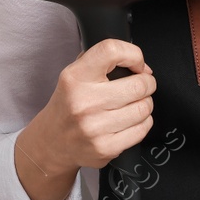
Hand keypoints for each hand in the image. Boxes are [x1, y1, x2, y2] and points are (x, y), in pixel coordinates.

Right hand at [15, 38, 155, 199]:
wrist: (52, 141)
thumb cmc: (69, 104)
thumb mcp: (74, 74)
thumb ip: (101, 61)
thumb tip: (140, 66)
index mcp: (76, 77)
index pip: (111, 51)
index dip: (133, 54)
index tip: (137, 64)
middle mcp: (85, 102)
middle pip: (139, 85)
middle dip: (147, 83)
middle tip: (142, 85)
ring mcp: (95, 128)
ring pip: (144, 108)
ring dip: (145, 104)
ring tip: (134, 103)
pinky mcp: (105, 148)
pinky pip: (141, 130)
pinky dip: (143, 123)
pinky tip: (131, 120)